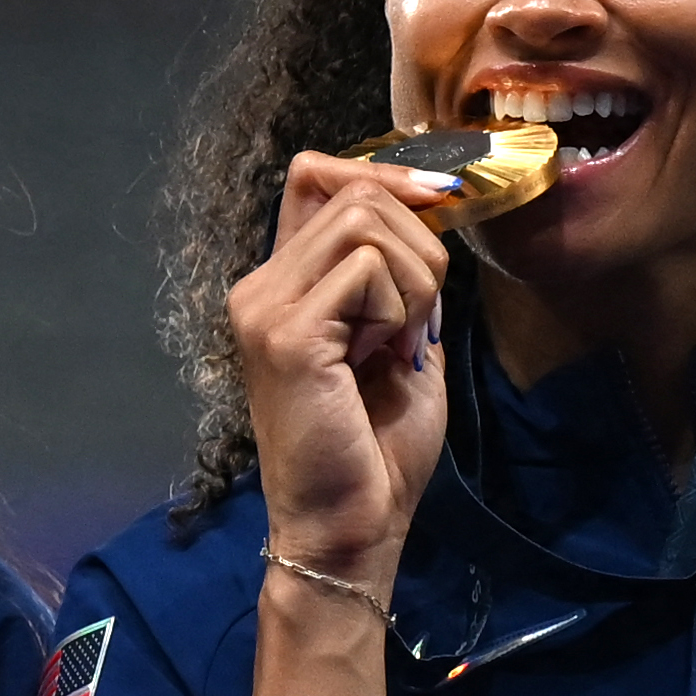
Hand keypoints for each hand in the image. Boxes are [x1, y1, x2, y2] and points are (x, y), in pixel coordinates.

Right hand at [228, 150, 455, 594]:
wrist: (351, 524)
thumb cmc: (376, 447)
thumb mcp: (401, 335)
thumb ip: (402, 273)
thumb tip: (432, 204)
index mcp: (282, 284)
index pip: (317, 174)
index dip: (383, 172)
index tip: (435, 203)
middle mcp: (260, 287)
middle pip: (357, 191)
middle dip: (419, 244)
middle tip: (416, 324)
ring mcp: (265, 308)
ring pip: (367, 221)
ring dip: (415, 278)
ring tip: (400, 343)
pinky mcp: (285, 335)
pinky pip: (370, 268)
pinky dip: (401, 308)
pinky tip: (386, 358)